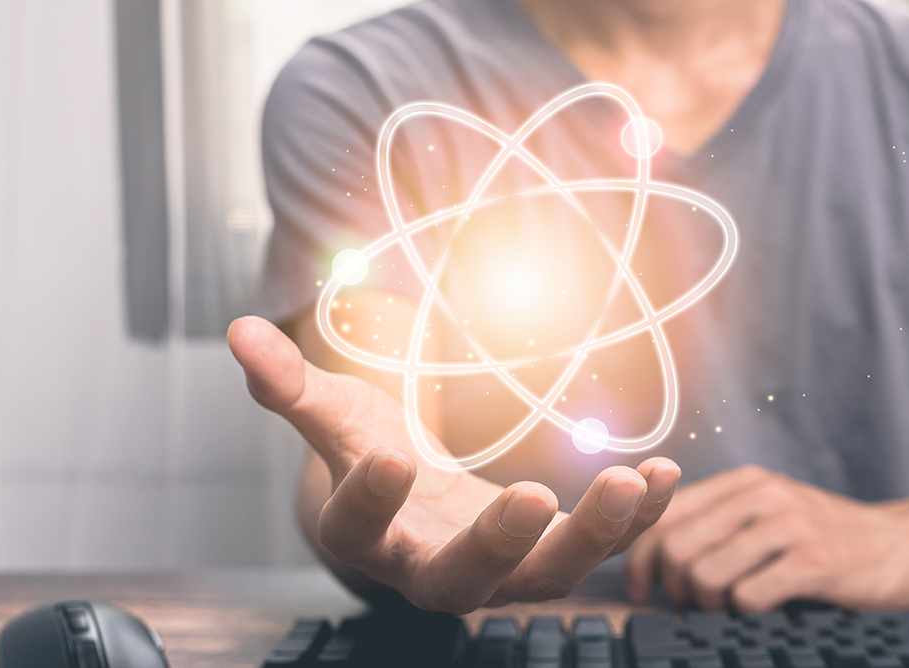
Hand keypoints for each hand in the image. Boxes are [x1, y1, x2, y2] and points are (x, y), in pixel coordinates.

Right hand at [227, 316, 680, 611]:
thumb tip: (238, 329)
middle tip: (536, 499)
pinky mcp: (551, 556)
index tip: (390, 461)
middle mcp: (432, 568)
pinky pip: (603, 549)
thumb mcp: (335, 417)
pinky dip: (638, 520)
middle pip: (463, 579)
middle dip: (500, 544)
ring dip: (595, 536)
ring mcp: (500, 572)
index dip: (367, 502)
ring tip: (635, 480)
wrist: (417, 504)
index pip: (358, 530)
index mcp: (369, 537)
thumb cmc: (371, 453)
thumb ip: (292, 385)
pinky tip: (670, 475)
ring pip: (548, 578)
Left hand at [625, 465, 908, 611]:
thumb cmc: (825, 538)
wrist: (903, 544)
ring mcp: (790, 526)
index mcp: (743, 482)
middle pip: (676, 548)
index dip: (640, 560)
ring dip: (710, 605)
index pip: (663, 515)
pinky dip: (746, 613)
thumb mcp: (769, 512)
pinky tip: (764, 608)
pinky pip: (748, 596)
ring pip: (706, 574)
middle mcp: (763, 495)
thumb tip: (651, 555)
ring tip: (731, 608)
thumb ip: (718, 521)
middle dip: (675, 589)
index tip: (644, 590)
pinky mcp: (814, 562)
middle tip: (693, 606)